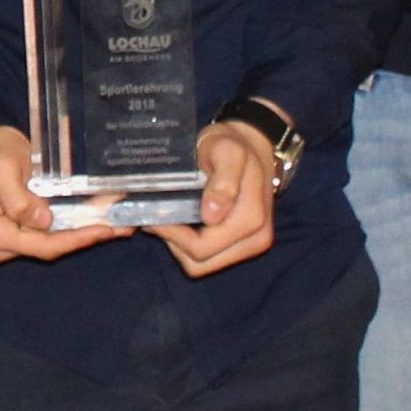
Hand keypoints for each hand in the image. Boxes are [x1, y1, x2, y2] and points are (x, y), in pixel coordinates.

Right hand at [0, 123, 128, 264]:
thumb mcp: (0, 167)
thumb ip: (16, 198)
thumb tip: (42, 222)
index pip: (39, 245)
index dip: (73, 239)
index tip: (102, 229)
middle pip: (50, 247)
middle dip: (86, 237)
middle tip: (122, 228)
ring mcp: (12, 243)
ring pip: (55, 243)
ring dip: (87, 233)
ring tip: (121, 225)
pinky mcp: (24, 233)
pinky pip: (54, 233)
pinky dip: (78, 226)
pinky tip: (103, 220)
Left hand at [152, 119, 280, 278]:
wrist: (252, 144)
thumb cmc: (234, 145)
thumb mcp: (227, 151)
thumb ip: (223, 181)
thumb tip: (212, 216)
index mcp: (251, 219)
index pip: (202, 247)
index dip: (173, 235)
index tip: (154, 214)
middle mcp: (256, 239)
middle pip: (201, 262)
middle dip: (174, 242)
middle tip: (155, 217)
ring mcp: (251, 246)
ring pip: (203, 265)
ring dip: (181, 247)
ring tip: (169, 219)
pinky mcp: (243, 247)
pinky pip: (209, 259)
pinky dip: (190, 246)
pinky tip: (182, 223)